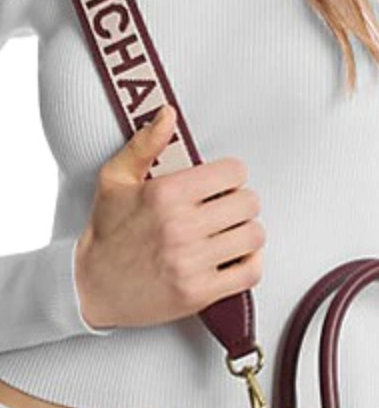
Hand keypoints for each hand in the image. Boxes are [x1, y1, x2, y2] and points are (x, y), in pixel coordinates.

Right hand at [74, 104, 265, 329]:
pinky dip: (251, 264)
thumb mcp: (115, 179)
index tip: (224, 183)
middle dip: (242, 202)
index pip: (232, 172)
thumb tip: (168, 114)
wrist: (94, 287)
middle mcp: (180, 228)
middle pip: (248, 203)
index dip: (232, 175)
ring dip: (248, 232)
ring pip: (253, 236)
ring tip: (234, 232)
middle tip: (230, 208)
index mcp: (165, 195)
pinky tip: (238, 257)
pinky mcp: (200, 292)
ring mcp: (192, 262)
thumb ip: (145, 145)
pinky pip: (250, 273)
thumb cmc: (107, 234)